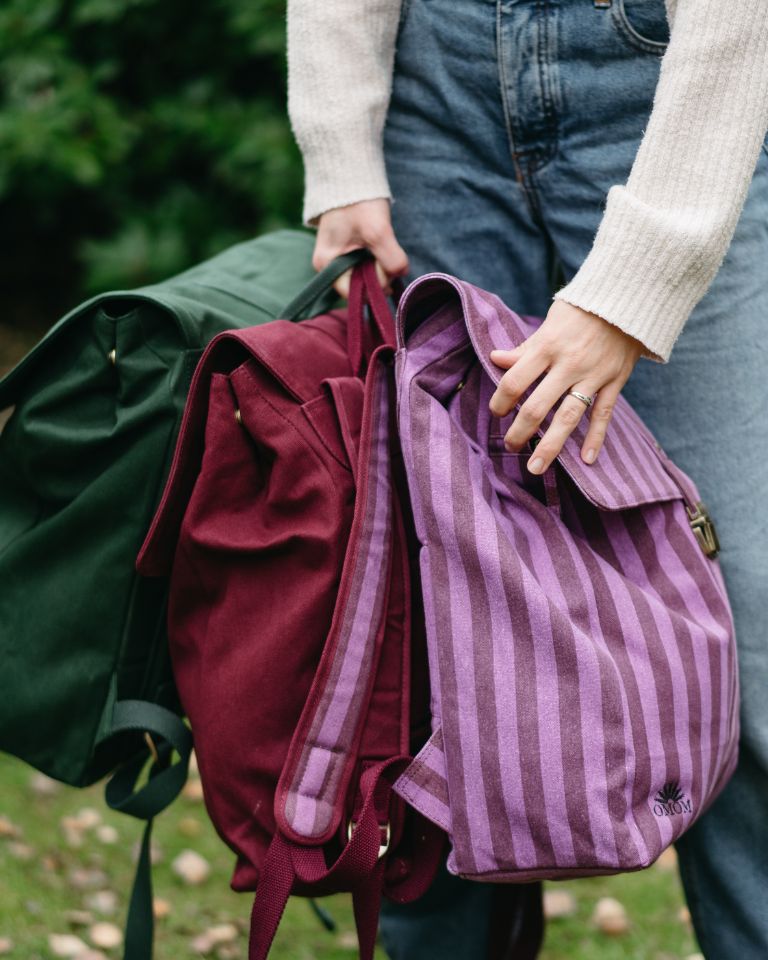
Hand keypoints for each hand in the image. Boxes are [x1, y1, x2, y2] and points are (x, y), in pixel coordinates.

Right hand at [313, 199, 408, 297]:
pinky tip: (380, 244)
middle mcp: (328, 267)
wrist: (350, 173)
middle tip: (388, 252)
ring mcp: (336, 260)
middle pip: (360, 286)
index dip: (375, 285)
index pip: (354, 293)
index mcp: (327, 265)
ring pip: (365, 276)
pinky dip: (377, 259)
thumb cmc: (359, 201)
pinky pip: (365, 265)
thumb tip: (400, 275)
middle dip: (379, 274)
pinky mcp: (346, 252)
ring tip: (382, 244)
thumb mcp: (378, 231)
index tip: (387, 267)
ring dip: (380, 266)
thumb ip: (391, 259)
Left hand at [489, 299, 644, 472]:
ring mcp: (594, 374)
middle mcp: (569, 363)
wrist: (628, 298)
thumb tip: (495, 360)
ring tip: (535, 468)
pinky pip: (603, 414)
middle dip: (520, 431)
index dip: (500, 401)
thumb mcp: (549, 322)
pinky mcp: (615, 381)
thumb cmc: (581, 310)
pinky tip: (586, 460)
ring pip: (568, 417)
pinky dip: (596, 438)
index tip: (497, 413)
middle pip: (538, 406)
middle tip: (510, 446)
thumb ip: (525, 348)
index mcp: (546, 345)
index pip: (515, 381)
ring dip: (550, 446)